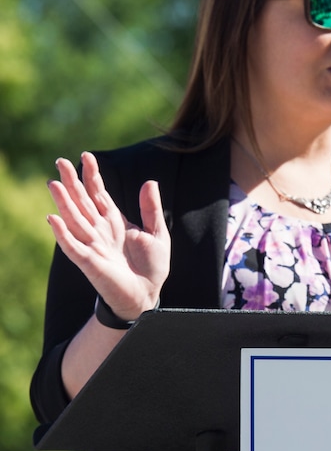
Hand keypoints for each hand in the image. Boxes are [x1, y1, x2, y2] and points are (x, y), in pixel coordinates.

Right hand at [47, 152, 170, 320]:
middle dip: (72, 182)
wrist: (147, 294)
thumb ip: (151, 209)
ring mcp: (92, 245)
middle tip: (61, 161)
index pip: (99, 193)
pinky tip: (53, 218)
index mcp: (115, 221)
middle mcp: (100, 230)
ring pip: (74, 219)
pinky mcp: (89, 263)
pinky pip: (72, 246)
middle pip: (82, 201)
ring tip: (54, 183)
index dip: (92, 175)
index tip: (87, 156)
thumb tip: (150, 182)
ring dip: (64, 202)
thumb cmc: (151, 267)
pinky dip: (62, 233)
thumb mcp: (157, 233)